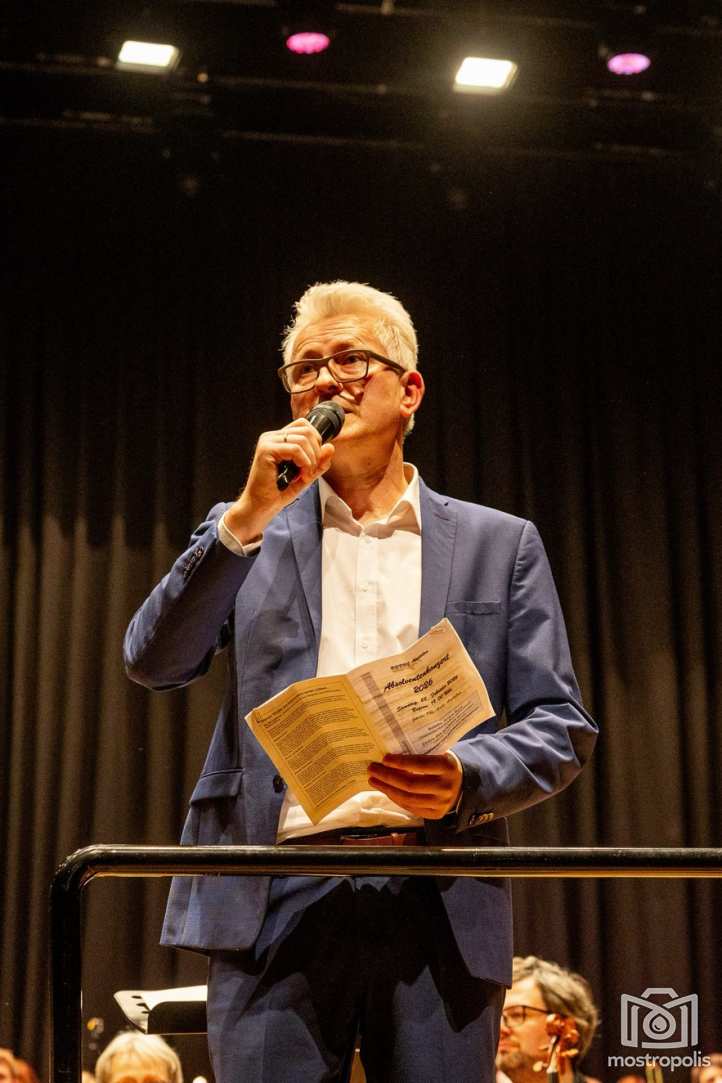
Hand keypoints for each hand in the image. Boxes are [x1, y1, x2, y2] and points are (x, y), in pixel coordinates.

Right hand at [225, 419, 334, 542]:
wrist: (261, 507)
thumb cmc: (278, 492)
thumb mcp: (306, 475)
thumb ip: (318, 462)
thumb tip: (330, 447)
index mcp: (278, 439)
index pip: (304, 425)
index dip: (316, 441)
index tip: (314, 461)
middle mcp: (271, 437)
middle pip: (307, 431)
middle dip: (316, 452)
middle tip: (310, 471)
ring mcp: (267, 442)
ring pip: (303, 439)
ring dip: (310, 461)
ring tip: (304, 476)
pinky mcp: (266, 450)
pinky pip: (295, 449)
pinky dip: (304, 463)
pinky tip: (300, 476)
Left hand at [367, 752, 462, 819]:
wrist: (463, 783)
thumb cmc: (444, 764)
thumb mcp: (439, 753)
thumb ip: (421, 753)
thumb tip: (391, 754)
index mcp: (447, 767)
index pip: (420, 765)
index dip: (401, 762)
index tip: (385, 758)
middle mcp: (445, 787)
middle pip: (411, 784)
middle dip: (388, 777)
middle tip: (373, 769)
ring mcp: (441, 803)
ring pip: (408, 799)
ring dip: (387, 789)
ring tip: (374, 780)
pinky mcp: (436, 814)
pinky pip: (411, 808)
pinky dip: (396, 799)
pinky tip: (386, 790)